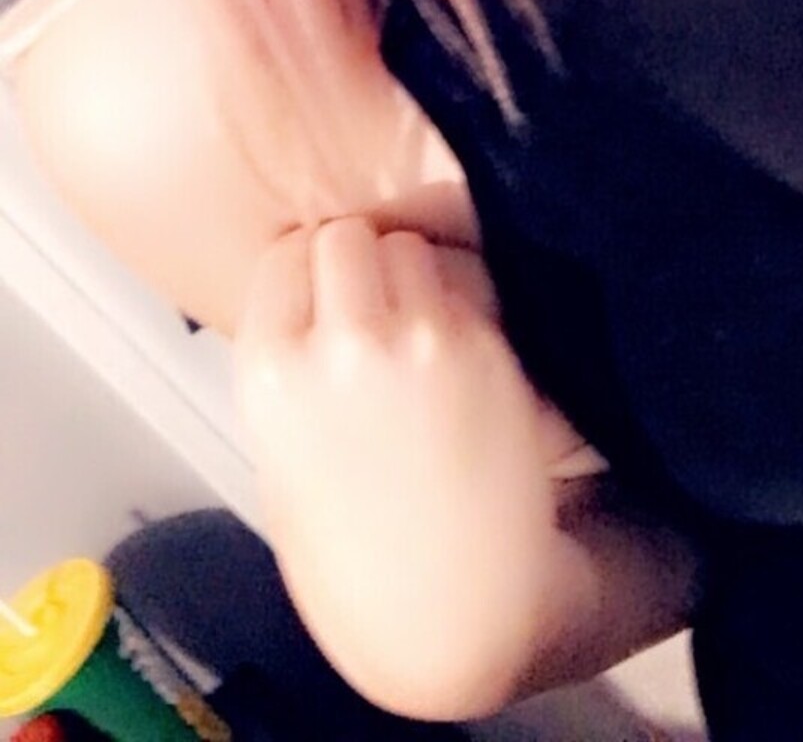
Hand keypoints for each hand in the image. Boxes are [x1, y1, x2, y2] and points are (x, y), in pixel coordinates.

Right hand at [233, 216, 556, 698]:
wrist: (454, 610)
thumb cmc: (358, 556)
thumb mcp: (279, 461)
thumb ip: (288, 368)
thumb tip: (307, 294)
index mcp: (273, 373)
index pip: (284, 255)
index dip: (307, 276)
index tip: (321, 302)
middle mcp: (342, 344)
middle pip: (346, 237)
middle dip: (360, 264)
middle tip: (372, 312)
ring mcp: (419, 339)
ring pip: (411, 248)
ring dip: (415, 276)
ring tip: (417, 337)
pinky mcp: (485, 346)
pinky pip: (466, 284)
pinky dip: (462, 306)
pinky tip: (458, 363)